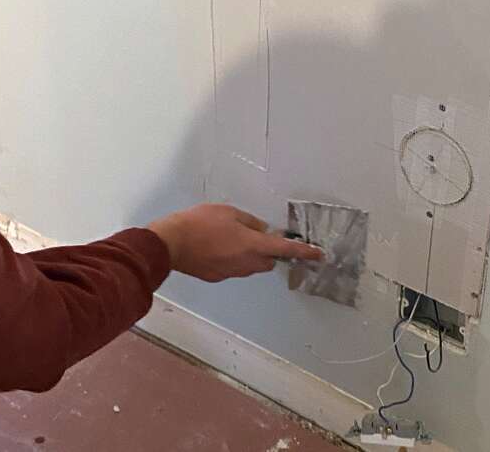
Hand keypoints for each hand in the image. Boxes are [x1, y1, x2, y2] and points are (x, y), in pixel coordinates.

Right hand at [146, 203, 322, 281]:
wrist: (171, 244)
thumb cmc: (200, 223)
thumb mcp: (229, 212)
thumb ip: (250, 222)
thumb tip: (260, 230)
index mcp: (253, 245)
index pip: (286, 250)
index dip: (304, 252)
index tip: (318, 255)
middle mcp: (246, 263)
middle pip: (268, 261)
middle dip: (268, 251)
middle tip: (254, 235)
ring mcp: (231, 273)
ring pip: (250, 266)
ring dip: (249, 255)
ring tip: (229, 238)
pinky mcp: (217, 277)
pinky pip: (232, 268)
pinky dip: (231, 259)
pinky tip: (216, 248)